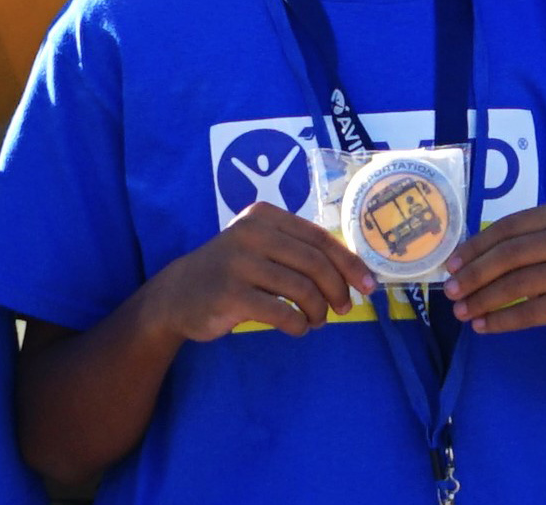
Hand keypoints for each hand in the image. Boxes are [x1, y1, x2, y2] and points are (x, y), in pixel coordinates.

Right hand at [145, 202, 372, 341]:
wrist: (177, 295)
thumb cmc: (230, 271)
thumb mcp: (259, 247)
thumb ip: (296, 251)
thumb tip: (351, 271)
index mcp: (265, 216)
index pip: (319, 237)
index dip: (349, 262)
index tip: (368, 286)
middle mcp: (252, 233)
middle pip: (314, 262)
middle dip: (337, 289)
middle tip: (343, 309)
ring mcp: (239, 263)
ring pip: (301, 288)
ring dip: (318, 311)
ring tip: (316, 321)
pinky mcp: (231, 294)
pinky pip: (281, 311)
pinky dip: (298, 324)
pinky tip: (298, 328)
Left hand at [444, 203, 545, 346]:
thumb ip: (514, 246)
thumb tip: (459, 262)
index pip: (509, 227)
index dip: (475, 246)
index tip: (450, 265)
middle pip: (511, 254)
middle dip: (475, 274)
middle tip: (451, 292)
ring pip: (517, 284)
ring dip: (483, 300)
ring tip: (462, 312)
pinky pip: (530, 313)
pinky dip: (501, 321)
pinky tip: (483, 326)